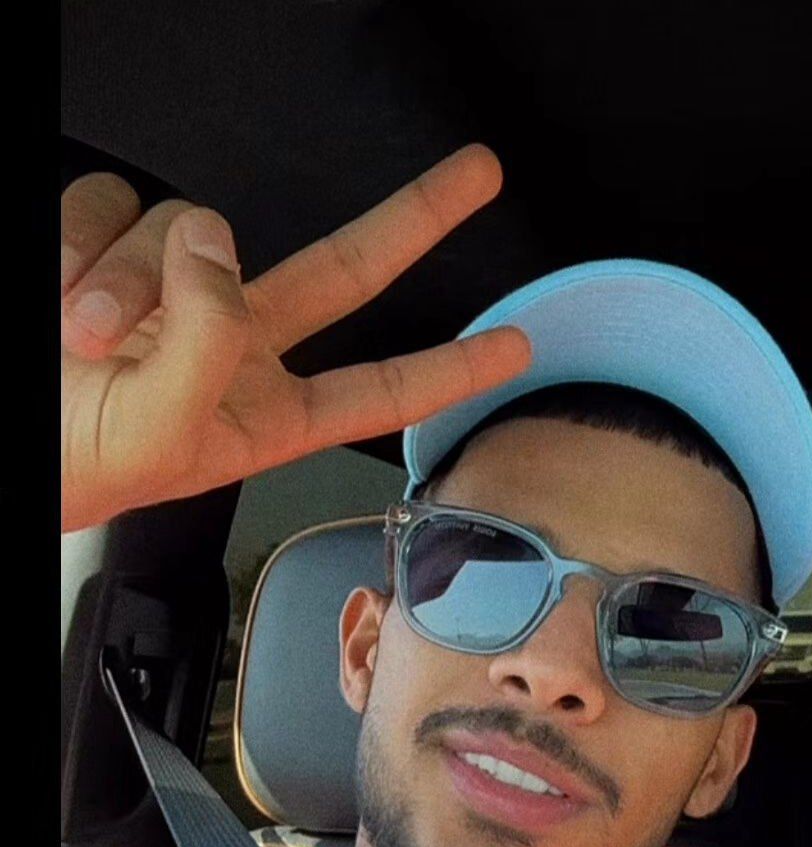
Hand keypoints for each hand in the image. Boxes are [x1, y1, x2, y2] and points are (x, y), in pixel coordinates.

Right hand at [60, 145, 530, 533]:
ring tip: (84, 336)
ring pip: (189, 227)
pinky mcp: (115, 248)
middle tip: (478, 173)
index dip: (448, 367)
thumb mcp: (162, 432)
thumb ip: (210, 343)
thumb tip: (215, 250)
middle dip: (413, 218)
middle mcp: (231, 343)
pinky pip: (113, 206)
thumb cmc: (75, 463)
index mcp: (265, 411)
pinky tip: (59, 295)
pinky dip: (78, 248)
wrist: (11, 435)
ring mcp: (175, 290)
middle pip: (343, 268)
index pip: (378, 386)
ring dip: (126, 277)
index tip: (515, 345)